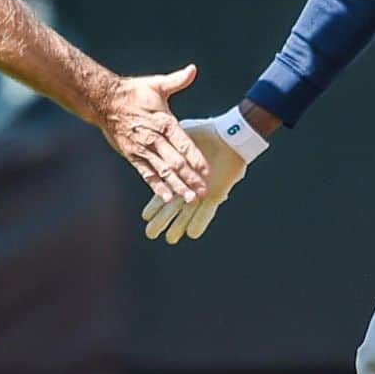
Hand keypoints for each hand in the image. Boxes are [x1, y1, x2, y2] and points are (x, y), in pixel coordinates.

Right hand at [98, 65, 209, 204]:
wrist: (104, 101)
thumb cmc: (134, 92)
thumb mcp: (157, 84)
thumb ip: (177, 80)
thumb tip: (192, 70)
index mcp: (163, 122)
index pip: (183, 143)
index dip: (195, 158)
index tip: (207, 171)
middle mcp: (153, 139)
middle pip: (175, 162)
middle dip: (190, 178)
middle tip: (203, 191)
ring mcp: (142, 150)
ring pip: (163, 172)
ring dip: (176, 186)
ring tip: (189, 199)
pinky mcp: (132, 156)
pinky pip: (147, 174)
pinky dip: (157, 186)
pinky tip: (167, 197)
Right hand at [141, 111, 263, 242]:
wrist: (229, 136)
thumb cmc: (208, 133)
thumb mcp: (184, 139)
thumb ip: (173, 149)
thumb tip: (158, 153)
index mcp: (180, 173)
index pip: (164, 191)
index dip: (154, 204)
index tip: (145, 216)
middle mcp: (191, 185)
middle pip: (173, 206)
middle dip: (162, 220)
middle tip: (150, 234)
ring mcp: (203, 191)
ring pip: (188, 212)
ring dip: (178, 225)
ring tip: (169, 239)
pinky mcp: (217, 193)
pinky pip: (208, 211)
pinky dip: (200, 222)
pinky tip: (191, 234)